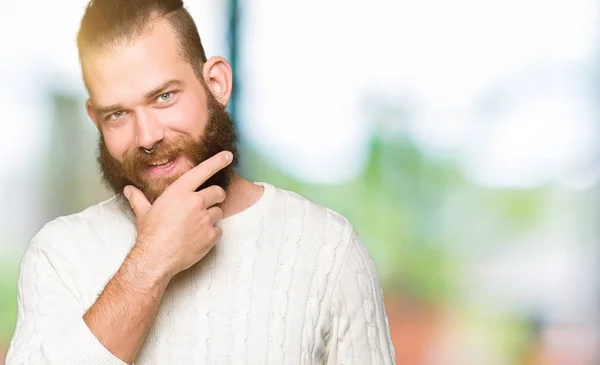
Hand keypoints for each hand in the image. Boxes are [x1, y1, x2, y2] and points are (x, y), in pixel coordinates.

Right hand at [124, 150, 232, 279]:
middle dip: (216, 196)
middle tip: (208, 203)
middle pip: (218, 192)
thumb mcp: (143, 213)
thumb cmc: (149, 234)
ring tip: (197, 225)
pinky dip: (212, 233)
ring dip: (212, 217)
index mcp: (179, 192)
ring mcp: (204, 219)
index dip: (217, 162)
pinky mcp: (210, 236)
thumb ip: (138, 198)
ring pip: (219, 212)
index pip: (203, 171)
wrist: (155, 258)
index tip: (228, 156)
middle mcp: (195, 202)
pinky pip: (219, 230)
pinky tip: (199, 238)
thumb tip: (128, 189)